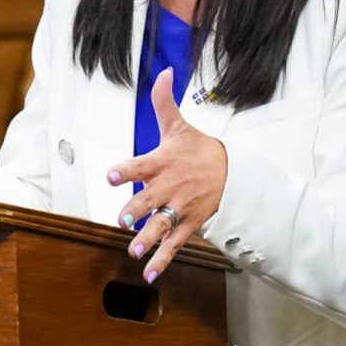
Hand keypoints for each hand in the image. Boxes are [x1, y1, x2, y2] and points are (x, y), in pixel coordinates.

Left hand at [107, 67, 227, 282]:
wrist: (233, 174)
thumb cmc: (199, 149)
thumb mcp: (179, 125)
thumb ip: (164, 102)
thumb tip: (164, 71)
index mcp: (162, 162)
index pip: (140, 165)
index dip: (125, 171)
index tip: (111, 176)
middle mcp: (168, 187)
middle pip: (149, 200)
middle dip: (136, 210)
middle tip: (123, 218)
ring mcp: (179, 209)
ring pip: (160, 226)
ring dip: (147, 240)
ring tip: (134, 250)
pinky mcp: (188, 225)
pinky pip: (173, 245)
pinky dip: (161, 260)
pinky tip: (148, 274)